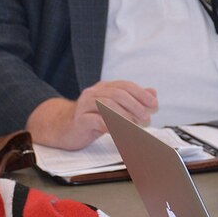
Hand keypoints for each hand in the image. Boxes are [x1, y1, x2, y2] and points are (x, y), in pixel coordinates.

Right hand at [25, 80, 158, 149]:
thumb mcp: (114, 108)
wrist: (63, 129)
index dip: (141, 94)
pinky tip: (120, 131)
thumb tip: (153, 93)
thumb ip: (133, 100)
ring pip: (107, 105)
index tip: (154, 104)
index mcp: (103, 88)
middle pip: (118, 94)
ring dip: (125, 115)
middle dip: (135, 105)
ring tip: (135, 124)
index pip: (125, 86)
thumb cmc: (92, 118)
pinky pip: (96, 120)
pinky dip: (110, 125)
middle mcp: (93, 93)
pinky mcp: (79, 120)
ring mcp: (84, 106)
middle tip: (145, 117)